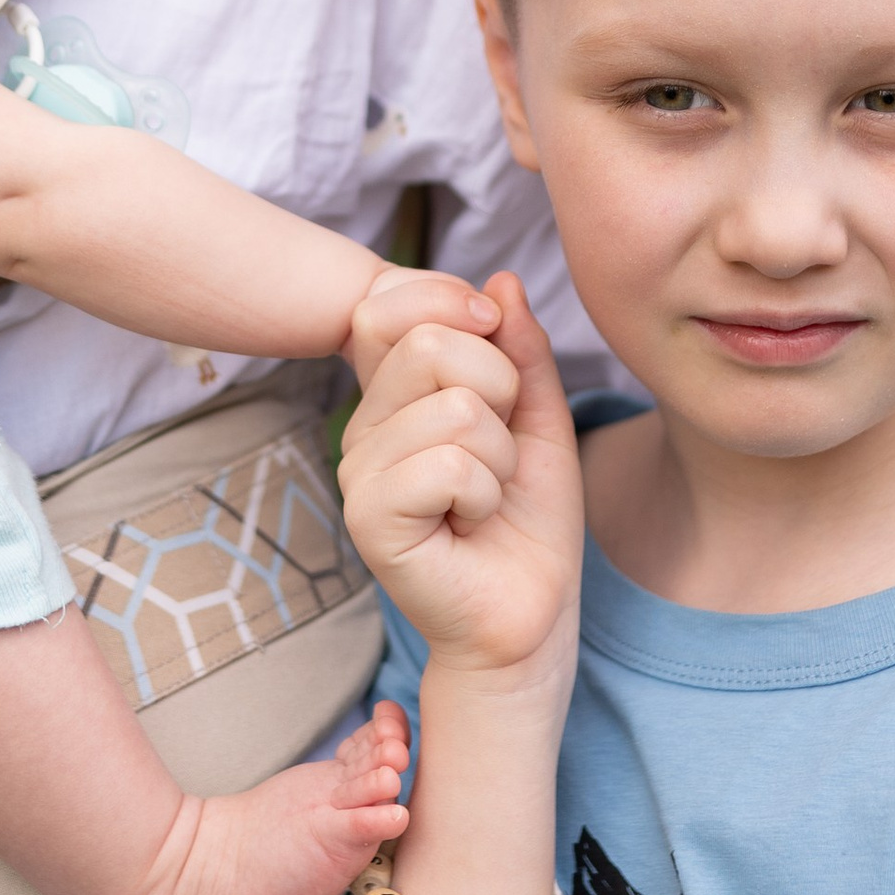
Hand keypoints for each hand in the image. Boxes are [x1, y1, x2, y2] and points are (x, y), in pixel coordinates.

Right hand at [340, 271, 581, 684]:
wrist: (529, 613)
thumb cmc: (528, 520)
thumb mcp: (538, 418)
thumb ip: (520, 350)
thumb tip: (500, 282)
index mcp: (392, 394)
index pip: (390, 304)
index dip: (452, 306)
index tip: (495, 347)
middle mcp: (363, 425)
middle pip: (433, 345)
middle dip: (501, 394)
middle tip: (498, 454)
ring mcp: (357, 472)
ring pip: (457, 408)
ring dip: (501, 459)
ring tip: (484, 498)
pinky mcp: (368, 518)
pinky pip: (451, 464)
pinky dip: (486, 495)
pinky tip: (470, 524)